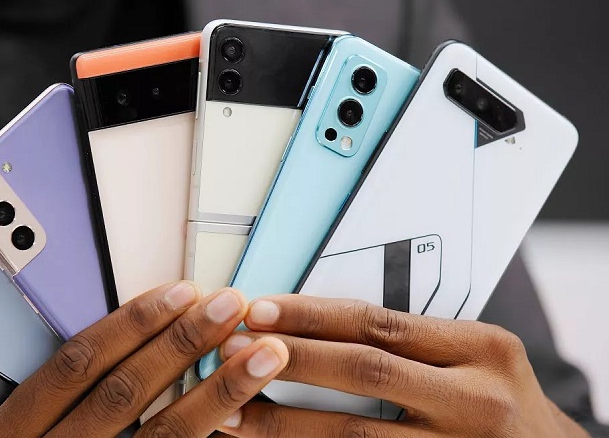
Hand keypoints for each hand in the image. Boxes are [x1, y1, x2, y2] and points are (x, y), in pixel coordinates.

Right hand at [0, 281, 288, 437]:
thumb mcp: (23, 432)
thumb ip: (64, 393)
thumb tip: (134, 334)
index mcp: (15, 430)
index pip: (78, 362)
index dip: (132, 322)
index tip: (179, 293)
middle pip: (123, 390)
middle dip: (181, 342)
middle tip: (227, 307)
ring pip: (162, 432)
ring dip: (217, 388)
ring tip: (259, 353)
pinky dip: (211, 427)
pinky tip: (245, 410)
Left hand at [217, 295, 588, 437]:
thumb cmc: (503, 402)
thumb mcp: (477, 358)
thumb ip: (414, 342)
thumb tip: (316, 326)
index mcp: (482, 350)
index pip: (381, 322)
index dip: (312, 316)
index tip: (260, 310)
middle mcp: (474, 400)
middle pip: (363, 371)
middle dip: (290, 359)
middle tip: (232, 350)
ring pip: (354, 435)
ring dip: (285, 423)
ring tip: (233, 412)